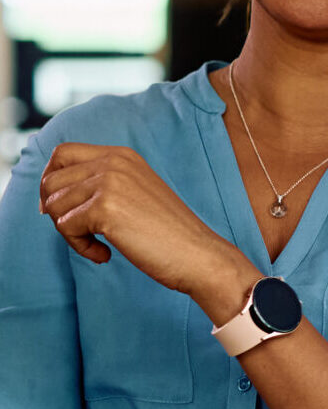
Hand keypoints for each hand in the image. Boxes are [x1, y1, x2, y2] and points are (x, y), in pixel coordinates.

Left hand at [40, 143, 255, 316]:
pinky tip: (105, 254)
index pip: (62, 153)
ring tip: (99, 245)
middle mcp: (114, 162)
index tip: (61, 207)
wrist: (198, 254)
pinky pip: (65, 228)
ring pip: (53, 206)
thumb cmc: (168, 233)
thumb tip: (47, 197)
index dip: (51, 180)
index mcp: (122, 155)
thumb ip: (102, 183)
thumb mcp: (135, 192)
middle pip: (50, 182)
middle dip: (56, 212)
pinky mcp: (105, 209)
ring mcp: (110, 183)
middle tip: (81, 232)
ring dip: (70, 233)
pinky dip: (81, 247)